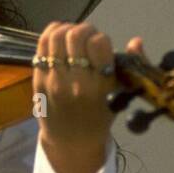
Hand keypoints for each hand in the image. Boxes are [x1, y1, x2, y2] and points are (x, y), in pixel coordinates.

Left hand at [33, 22, 146, 172]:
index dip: (101, 39)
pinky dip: (52, 34)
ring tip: (73, 37)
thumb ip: (126, 68)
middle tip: (88, 37)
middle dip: (85, 29)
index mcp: (98, 87)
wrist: (69, 143)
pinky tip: (60, 38)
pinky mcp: (37, 79)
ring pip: (56, 36)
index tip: (101, 46)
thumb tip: (137, 41)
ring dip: (67, 29)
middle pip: (76, 36)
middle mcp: (74, 82)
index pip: (99, 44)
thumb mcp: (117, 96)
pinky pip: (41, 45)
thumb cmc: (98, 119)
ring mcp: (52, 80)